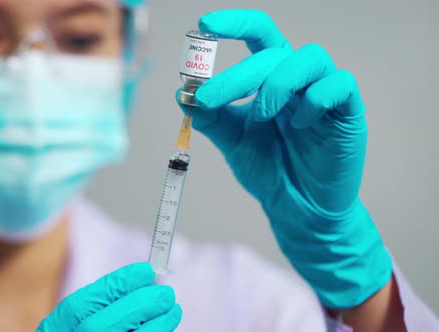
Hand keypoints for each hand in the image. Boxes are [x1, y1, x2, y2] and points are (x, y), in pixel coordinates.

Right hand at [37, 263, 181, 331]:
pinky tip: (166, 326)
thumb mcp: (79, 317)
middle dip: (135, 307)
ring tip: (173, 309)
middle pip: (98, 327)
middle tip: (166, 293)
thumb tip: (144, 278)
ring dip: (154, 326)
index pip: (77, 305)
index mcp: (53, 329)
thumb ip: (101, 302)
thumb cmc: (82, 330)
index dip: (113, 286)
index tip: (145, 270)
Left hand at [179, 10, 391, 308]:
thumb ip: (211, 117)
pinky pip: (339, 86)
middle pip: (274, 52)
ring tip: (261, 114)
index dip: (236, 24)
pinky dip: (315, 99)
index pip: (259, 36)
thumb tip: (181, 92)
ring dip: (278, 82)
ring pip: (311, 58)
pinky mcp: (348, 114)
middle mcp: (298, 80)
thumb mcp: (232, 142)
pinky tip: (301, 124)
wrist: (296, 209)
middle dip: (238, 74)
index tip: (204, 25)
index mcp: (272, 79)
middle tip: (209, 97)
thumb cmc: (268, 170)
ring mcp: (324, 95)